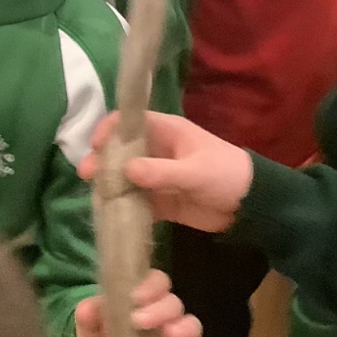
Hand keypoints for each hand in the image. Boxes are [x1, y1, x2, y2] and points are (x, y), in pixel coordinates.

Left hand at [75, 270, 211, 336]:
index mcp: (144, 297)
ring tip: (173, 336)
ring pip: (191, 326)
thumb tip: (87, 309)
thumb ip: (88, 315)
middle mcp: (163, 314)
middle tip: (141, 321)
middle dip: (161, 309)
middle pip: (174, 303)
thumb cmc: (101, 334)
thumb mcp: (89, 325)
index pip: (156, 281)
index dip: (150, 286)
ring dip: (185, 329)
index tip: (134, 297)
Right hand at [80, 111, 253, 232]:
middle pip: (121, 150)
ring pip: (124, 177)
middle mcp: (157, 151)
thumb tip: (127, 170)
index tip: (96, 144)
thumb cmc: (225, 175)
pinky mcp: (160, 201)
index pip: (131, 122)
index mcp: (167, 132)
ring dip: (108, 184)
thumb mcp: (196, 171)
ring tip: (94, 195)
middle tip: (87, 174)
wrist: (250, 206)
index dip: (110, 129)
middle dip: (102, 160)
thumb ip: (162, 171)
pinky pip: (135, 201)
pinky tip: (109, 213)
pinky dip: (122, 206)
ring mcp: (157, 177)